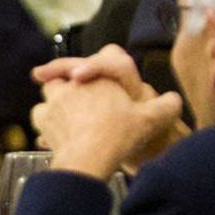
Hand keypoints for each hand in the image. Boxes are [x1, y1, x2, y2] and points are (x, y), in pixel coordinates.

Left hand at [34, 46, 189, 167]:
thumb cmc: (119, 136)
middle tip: (85, 97)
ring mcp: (53, 101)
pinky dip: (47, 122)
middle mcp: (73, 84)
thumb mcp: (152, 121)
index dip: (105, 63)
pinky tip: (58, 132)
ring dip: (57, 101)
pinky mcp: (42, 121)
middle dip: (75, 81)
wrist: (89, 159)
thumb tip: (174, 100)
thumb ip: (167, 106)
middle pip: (71, 74)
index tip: (103, 73)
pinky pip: (40, 116)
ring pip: (50, 92)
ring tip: (71, 115)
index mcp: (102, 78)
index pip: (107, 56)